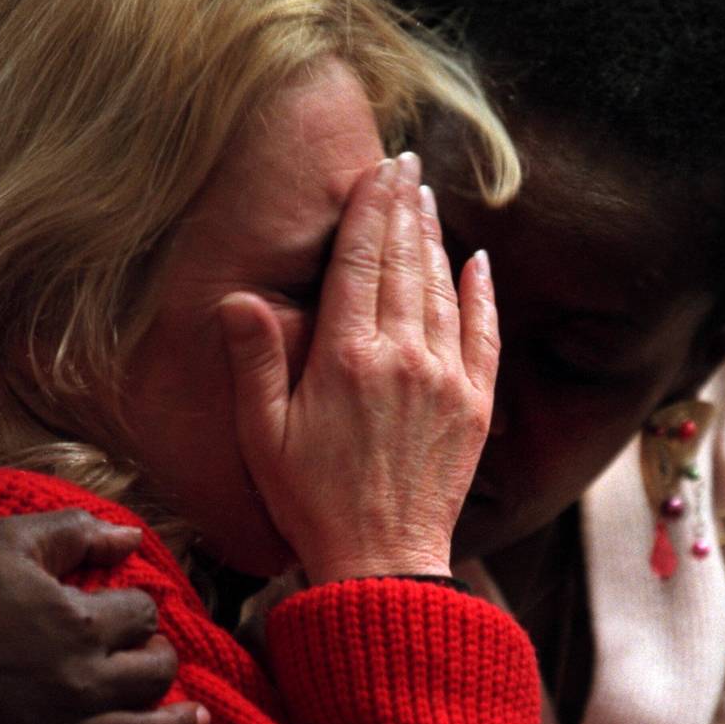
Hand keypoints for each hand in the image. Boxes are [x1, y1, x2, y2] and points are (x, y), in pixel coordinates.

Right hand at [0, 510, 207, 723]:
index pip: (143, 616)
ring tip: (198, 720)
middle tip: (149, 656)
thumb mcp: (10, 540)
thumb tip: (133, 539)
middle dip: (159, 659)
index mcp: (79, 621)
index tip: (122, 609)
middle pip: (156, 674)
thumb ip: (78, 532)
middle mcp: (79, 681)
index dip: (137, 608)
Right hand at [219, 151, 497, 583]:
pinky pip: (484, 334)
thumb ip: (255, 362)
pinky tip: (479, 261)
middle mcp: (403, 355)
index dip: (367, 209)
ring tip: (426, 198)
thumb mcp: (263, 435)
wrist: (382, 561)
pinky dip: (483, 293)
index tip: (376, 168)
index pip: (359, 261)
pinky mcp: (476, 405)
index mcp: (347, 357)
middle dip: (402, 206)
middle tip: (404, 163)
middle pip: (402, 262)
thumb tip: (240, 298)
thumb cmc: (312, 501)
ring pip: (442, 288)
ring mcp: (446, 378)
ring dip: (434, 238)